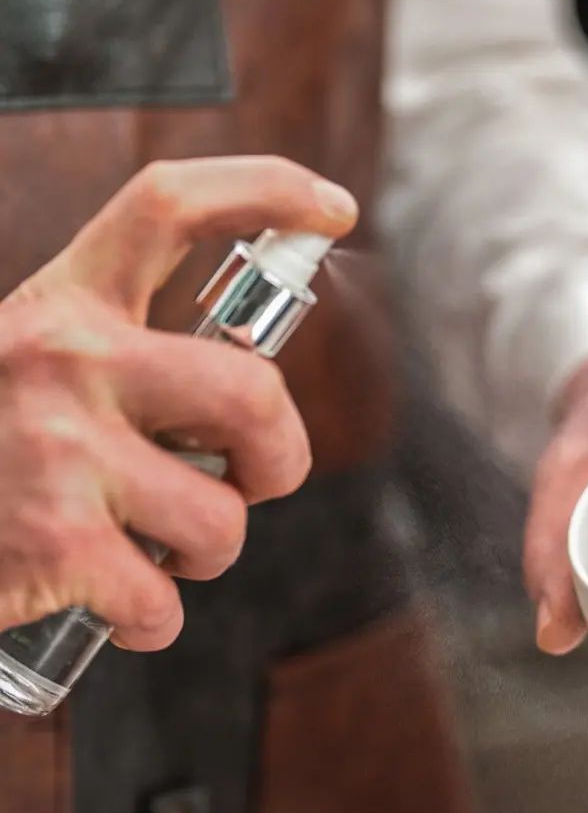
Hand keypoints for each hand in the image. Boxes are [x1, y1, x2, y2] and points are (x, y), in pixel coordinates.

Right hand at [0, 156, 357, 650]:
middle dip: (283, 456)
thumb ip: (120, 363)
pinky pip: (165, 603)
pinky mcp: (56, 545)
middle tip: (257, 480)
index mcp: (61, 302)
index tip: (333, 206)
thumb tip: (244, 410)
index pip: (169, 207)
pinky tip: (114, 606)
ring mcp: (59, 452)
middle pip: (253, 392)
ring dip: (210, 553)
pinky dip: (153, 622)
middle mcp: (63, 360)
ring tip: (158, 550)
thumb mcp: (29, 366)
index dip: (265, 190)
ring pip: (222, 519)